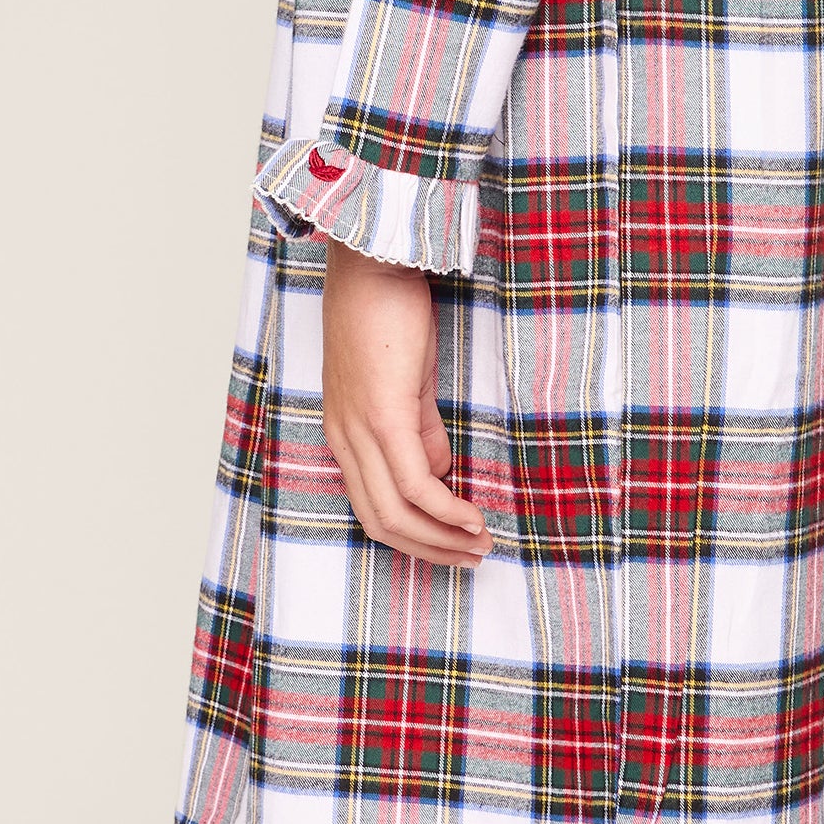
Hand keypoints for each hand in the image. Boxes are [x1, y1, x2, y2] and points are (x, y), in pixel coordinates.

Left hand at [319, 238, 491, 568]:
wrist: (372, 266)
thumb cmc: (387, 314)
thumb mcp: (406, 384)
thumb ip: (419, 431)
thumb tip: (440, 472)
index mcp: (345, 434)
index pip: (370, 508)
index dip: (412, 538)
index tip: (452, 546)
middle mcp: (344, 440)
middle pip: (380, 522)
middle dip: (429, 550)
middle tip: (472, 558)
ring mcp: (361, 430)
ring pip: (395, 512)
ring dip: (441, 538)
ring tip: (479, 544)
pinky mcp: (383, 415)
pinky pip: (414, 482)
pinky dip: (444, 509)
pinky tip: (471, 517)